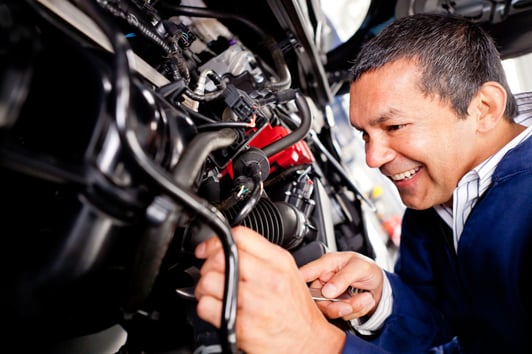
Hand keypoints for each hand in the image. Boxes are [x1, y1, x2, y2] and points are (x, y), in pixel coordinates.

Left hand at [194, 226, 345, 353]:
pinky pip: (206, 307)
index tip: (209, 248)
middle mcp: (267, 279)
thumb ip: (262, 255)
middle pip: (220, 258)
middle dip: (208, 265)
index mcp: (278, 262)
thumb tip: (230, 247)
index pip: (239, 237)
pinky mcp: (242, 325)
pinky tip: (218, 307)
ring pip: (208, 281)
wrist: (308, 341)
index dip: (217, 241)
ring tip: (215, 291)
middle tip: (213, 273)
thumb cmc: (297, 309)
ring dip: (204, 286)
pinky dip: (206, 307)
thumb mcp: (288, 271)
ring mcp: (254, 302)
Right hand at [300, 252, 383, 321]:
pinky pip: (341, 315)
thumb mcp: (359, 267)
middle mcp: (323, 281)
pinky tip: (363, 301)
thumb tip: (327, 291)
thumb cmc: (366, 268)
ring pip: (330, 310)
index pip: (305, 273)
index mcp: (325, 265)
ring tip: (365, 297)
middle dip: (336, 306)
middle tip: (350, 304)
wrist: (378, 283)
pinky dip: (356, 311)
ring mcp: (328, 295)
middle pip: (316, 299)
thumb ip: (343, 277)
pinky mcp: (336, 306)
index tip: (300, 293)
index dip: (297, 282)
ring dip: (351, 307)